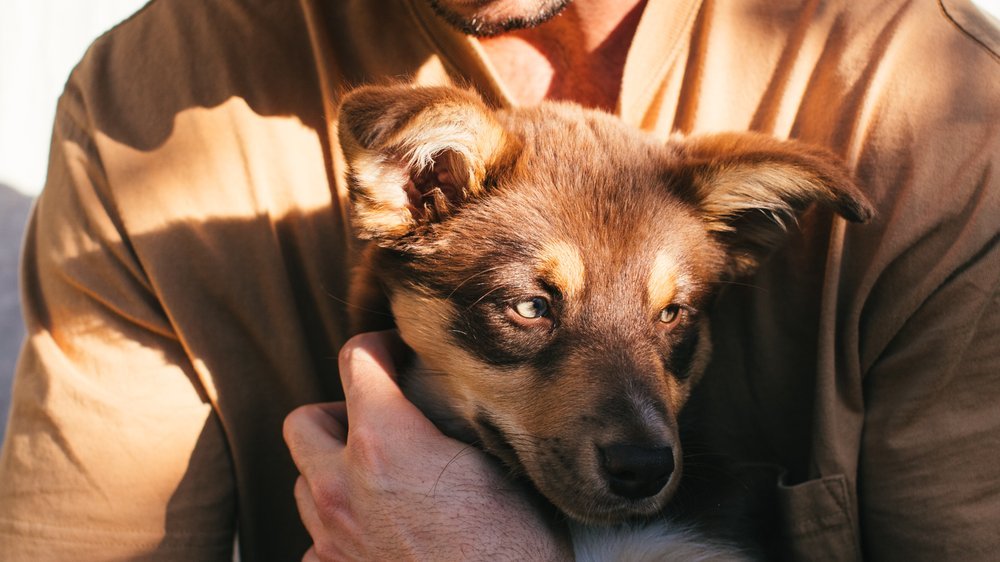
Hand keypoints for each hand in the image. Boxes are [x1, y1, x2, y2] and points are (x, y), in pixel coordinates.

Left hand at [284, 331, 572, 560]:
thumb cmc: (513, 551)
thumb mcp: (501, 468)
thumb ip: (460, 424)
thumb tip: (452, 394)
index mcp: (385, 444)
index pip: (357, 359)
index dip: (380, 346)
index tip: (399, 354)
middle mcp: (341, 488)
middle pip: (305, 422)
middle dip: (338, 414)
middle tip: (381, 423)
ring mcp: (329, 539)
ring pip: (304, 482)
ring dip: (335, 473)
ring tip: (383, 483)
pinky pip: (317, 541)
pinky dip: (341, 530)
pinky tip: (383, 536)